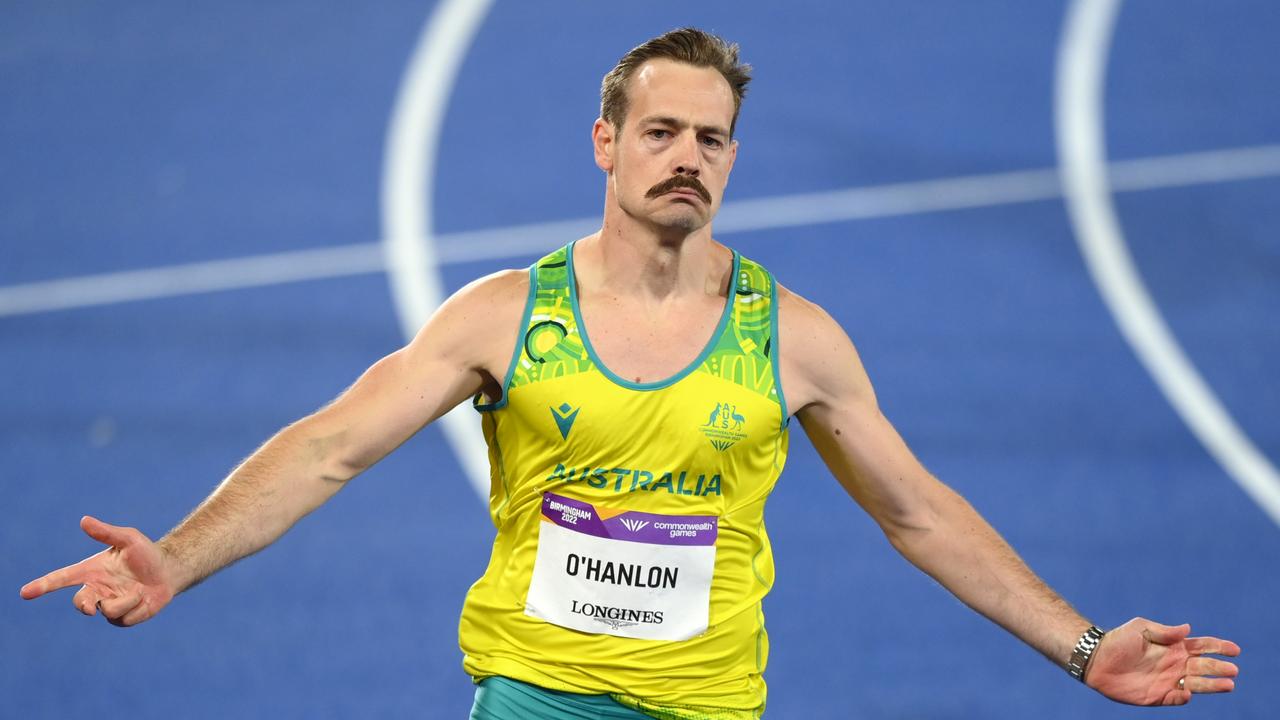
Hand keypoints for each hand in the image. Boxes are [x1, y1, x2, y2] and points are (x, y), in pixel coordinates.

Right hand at [20, 516, 177, 626]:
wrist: (168, 572)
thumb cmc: (146, 553)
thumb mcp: (128, 539)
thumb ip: (106, 532)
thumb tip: (84, 520)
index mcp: (91, 571)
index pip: (62, 578)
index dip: (43, 585)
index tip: (25, 592)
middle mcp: (96, 590)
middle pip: (80, 602)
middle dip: (85, 604)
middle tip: (92, 606)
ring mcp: (108, 605)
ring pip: (108, 610)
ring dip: (127, 599)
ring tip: (139, 590)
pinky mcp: (122, 618)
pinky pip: (124, 618)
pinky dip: (137, 608)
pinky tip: (144, 599)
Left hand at [1085, 617, 1239, 705]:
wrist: (1096, 658)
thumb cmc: (1119, 640)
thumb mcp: (1141, 628)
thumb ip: (1165, 631)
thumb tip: (1188, 629)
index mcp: (1174, 647)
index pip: (1202, 647)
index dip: (1219, 647)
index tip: (1235, 649)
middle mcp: (1175, 664)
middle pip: (1204, 667)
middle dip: (1219, 668)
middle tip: (1233, 670)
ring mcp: (1167, 681)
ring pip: (1196, 685)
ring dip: (1211, 685)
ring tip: (1228, 685)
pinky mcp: (1157, 696)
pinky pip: (1175, 699)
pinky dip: (1183, 697)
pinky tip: (1187, 693)